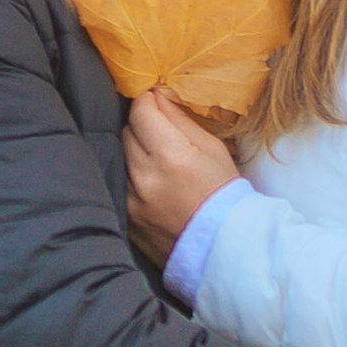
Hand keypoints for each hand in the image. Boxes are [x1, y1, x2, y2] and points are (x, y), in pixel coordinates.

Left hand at [126, 87, 239, 260]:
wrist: (223, 249)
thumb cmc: (224, 195)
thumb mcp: (213, 150)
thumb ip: (180, 120)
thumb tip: (156, 96)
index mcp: (171, 157)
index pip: (141, 113)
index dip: (146, 100)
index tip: (153, 99)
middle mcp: (144, 178)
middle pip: (127, 132)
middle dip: (142, 126)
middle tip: (161, 133)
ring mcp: (131, 201)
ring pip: (121, 157)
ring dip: (136, 153)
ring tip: (159, 163)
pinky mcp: (126, 219)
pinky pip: (121, 184)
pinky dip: (134, 179)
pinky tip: (155, 186)